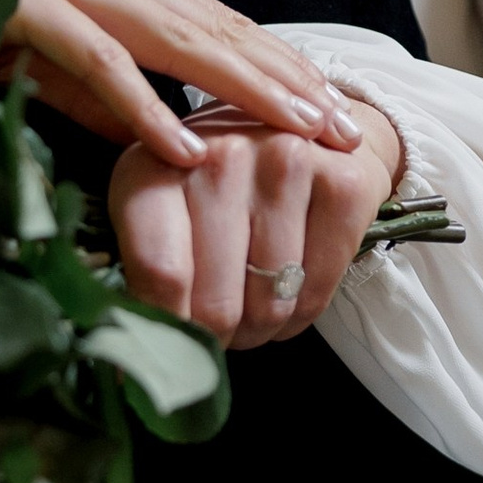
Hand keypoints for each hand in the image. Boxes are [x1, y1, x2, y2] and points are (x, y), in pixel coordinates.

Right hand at [0, 0, 367, 167]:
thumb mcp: (15, 34)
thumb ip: (75, 84)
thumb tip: (136, 134)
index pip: (212, 24)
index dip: (275, 65)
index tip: (328, 106)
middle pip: (219, 32)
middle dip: (289, 83)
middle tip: (351, 130)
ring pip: (181, 41)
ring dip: (249, 91)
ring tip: (305, 134)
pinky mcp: (21, 2)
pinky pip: (95, 63)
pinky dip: (143, 106)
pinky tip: (186, 145)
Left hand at [108, 97, 399, 347]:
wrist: (303, 123)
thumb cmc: (215, 182)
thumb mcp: (160, 209)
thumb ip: (145, 270)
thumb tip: (138, 359)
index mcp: (157, 164)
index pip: (160, 272)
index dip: (168, 330)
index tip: (170, 351)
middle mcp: (221, 155)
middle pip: (215, 301)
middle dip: (217, 339)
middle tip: (218, 335)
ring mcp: (289, 162)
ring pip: (269, 305)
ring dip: (260, 331)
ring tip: (251, 315)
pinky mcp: (345, 183)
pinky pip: (318, 291)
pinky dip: (301, 316)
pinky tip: (288, 300)